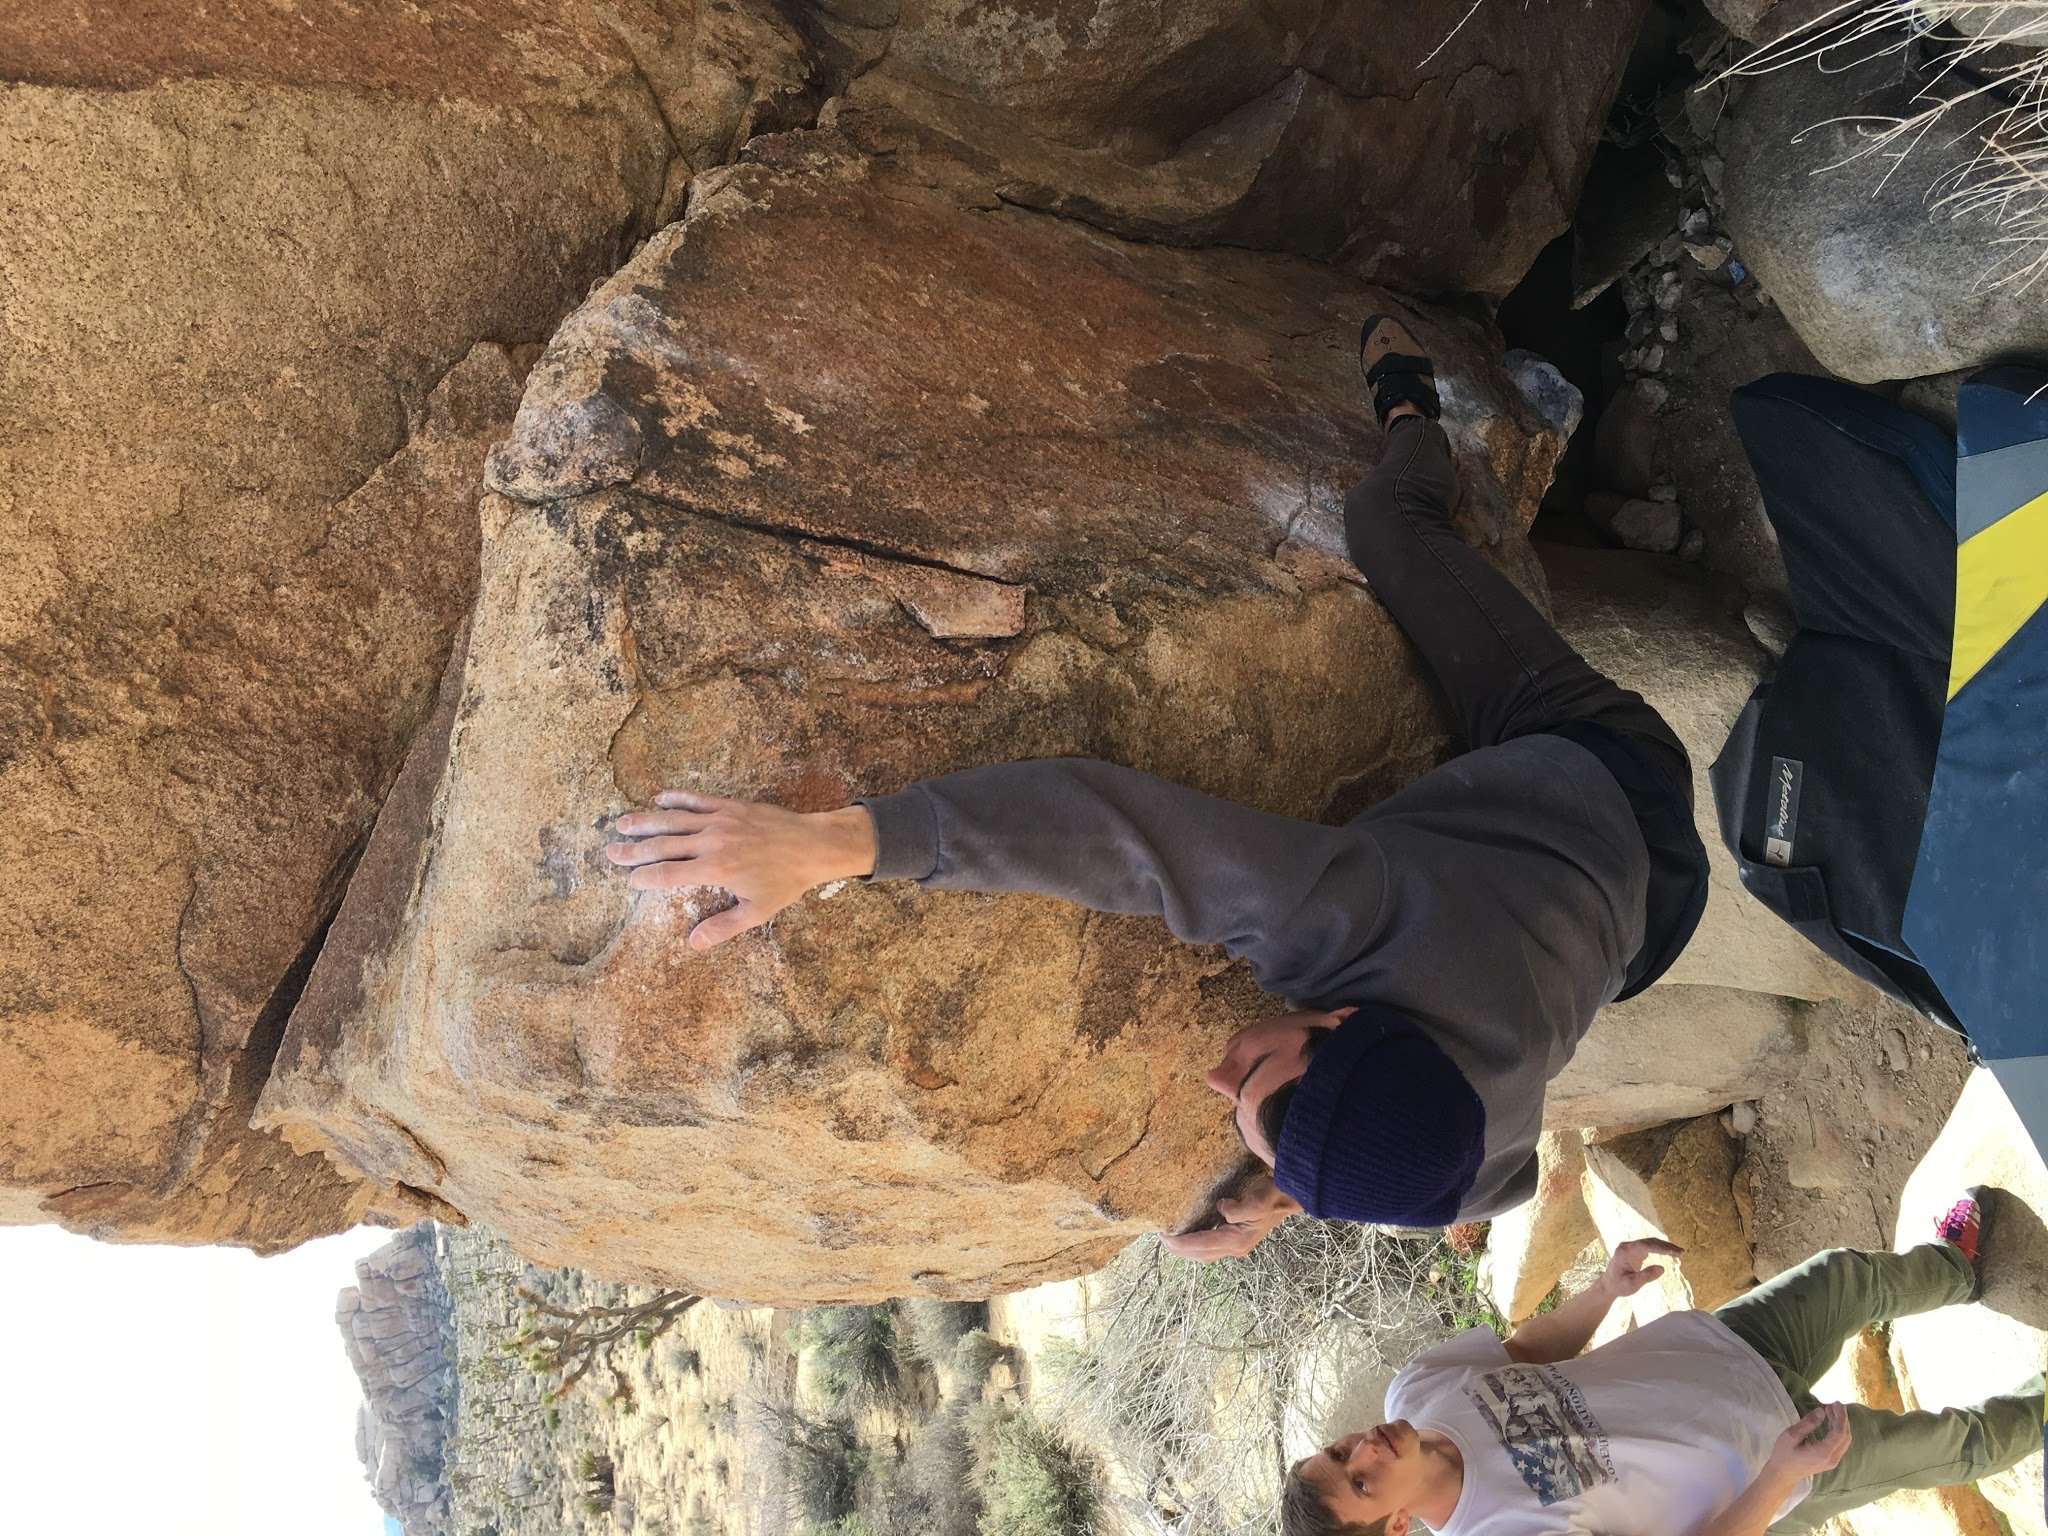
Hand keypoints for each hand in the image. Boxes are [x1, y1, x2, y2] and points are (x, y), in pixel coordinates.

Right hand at [605, 792, 876, 948]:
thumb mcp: (757, 911)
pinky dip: (676, 798)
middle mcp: (712, 842)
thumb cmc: (786, 881)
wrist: (812, 845)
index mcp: (715, 869)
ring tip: (621, 823)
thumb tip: (692, 944)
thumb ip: (723, 927)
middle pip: (663, 845)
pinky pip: (697, 799)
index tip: (628, 881)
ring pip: (673, 819)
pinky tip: (658, 799)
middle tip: (610, 852)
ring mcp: (720, 820)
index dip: (644, 878)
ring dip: (645, 821)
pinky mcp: (730, 805)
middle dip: (633, 850)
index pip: (668, 874)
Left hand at [1159, 1172, 1299, 1261]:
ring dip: (1187, 1247)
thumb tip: (1222, 1209)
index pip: (1199, 1246)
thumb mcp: (1259, 1199)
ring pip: (1205, 1252)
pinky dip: (1197, 1242)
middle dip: (1178, 1248)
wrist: (1293, 1196)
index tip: (1161, 1235)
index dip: (1179, 1243)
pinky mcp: (1239, 1237)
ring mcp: (1237, 1244)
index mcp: (1236, 1240)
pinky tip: (1191, 1230)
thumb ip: (1239, 1208)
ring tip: (1171, 1235)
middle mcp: (1235, 1247)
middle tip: (1161, 1235)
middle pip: (1199, 1254)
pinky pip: (1211, 1244)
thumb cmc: (1275, 1195)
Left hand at [1600, 1237, 1682, 1298]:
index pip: (1646, 1245)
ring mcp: (1630, 1247)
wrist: (1608, 1285)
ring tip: (1679, 1253)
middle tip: (1681, 1253)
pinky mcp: (1634, 1251)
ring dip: (1665, 1247)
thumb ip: (1646, 1276)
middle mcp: (1627, 1246)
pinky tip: (1670, 1253)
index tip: (1674, 1253)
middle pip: (1650, 1242)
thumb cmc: (1619, 1285)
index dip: (1661, 1248)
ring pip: (1651, 1243)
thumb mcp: (1632, 1284)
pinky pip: (1649, 1247)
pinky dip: (1660, 1250)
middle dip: (1666, 1246)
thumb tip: (1662, 1268)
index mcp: (1625, 1251)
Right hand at [1769, 1403, 1851, 1478]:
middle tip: (1835, 1404)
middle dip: (1842, 1419)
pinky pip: (1840, 1444)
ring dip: (1841, 1424)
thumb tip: (1822, 1411)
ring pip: (1845, 1440)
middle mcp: (1832, 1458)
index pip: (1839, 1432)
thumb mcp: (1791, 1436)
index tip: (1836, 1402)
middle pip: (1845, 1436)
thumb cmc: (1784, 1454)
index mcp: (1823, 1452)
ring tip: (1832, 1410)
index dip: (1840, 1416)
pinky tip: (1831, 1421)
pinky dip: (1839, 1431)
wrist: (1783, 1474)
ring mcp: (1833, 1461)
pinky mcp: (1831, 1460)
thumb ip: (1808, 1423)